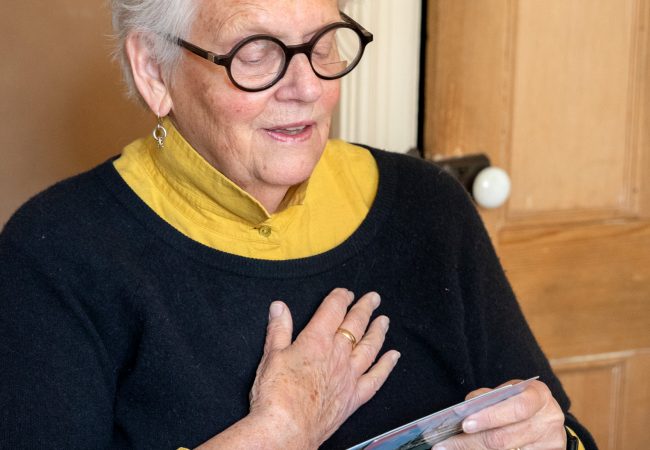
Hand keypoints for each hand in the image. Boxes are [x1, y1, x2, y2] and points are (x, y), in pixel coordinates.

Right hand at [248, 288, 400, 448]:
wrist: (287, 428)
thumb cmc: (276, 394)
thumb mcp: (271, 355)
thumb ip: (278, 329)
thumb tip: (279, 307)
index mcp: (316, 340)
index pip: (333, 310)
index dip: (341, 297)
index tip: (346, 292)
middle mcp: (337, 354)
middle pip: (356, 324)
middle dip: (365, 308)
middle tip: (374, 298)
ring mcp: (349, 375)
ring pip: (370, 347)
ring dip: (378, 331)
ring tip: (384, 321)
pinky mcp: (354, 397)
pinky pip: (376, 378)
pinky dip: (387, 366)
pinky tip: (393, 357)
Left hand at [433, 380, 566, 449]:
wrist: (548, 417)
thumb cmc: (522, 401)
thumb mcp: (509, 391)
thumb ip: (488, 397)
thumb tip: (465, 407)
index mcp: (539, 396)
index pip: (516, 408)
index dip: (490, 417)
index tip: (464, 424)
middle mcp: (548, 421)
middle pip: (505, 438)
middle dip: (470, 443)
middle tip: (444, 445)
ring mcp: (550, 443)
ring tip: (450, 449)